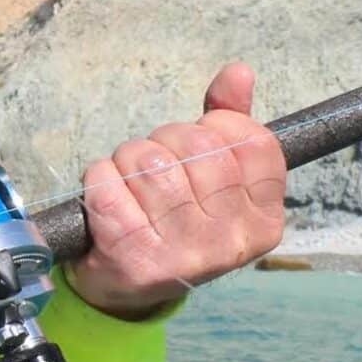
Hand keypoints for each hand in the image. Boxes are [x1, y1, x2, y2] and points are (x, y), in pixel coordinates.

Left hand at [65, 63, 285, 319]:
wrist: (128, 289)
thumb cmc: (175, 222)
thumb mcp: (214, 178)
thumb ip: (231, 122)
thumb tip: (238, 72)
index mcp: (262, 221)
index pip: (253, 142)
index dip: (218, 125)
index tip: (200, 140)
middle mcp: (229, 242)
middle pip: (197, 146)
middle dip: (165, 139)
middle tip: (154, 162)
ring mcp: (184, 254)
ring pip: (151, 162)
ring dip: (128, 157)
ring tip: (129, 178)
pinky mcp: (135, 260)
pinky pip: (109, 186)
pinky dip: (99, 177)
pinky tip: (105, 192)